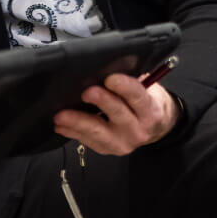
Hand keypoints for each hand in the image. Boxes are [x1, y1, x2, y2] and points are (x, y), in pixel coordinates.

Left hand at [52, 73, 177, 155]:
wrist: (155, 127)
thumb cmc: (146, 103)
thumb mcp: (146, 88)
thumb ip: (130, 80)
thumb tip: (107, 67)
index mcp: (150, 110)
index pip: (137, 96)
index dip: (124, 87)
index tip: (110, 79)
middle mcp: (138, 129)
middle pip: (117, 114)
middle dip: (100, 102)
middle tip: (86, 93)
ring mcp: (123, 142)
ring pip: (98, 132)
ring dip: (78, 122)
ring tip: (61, 115)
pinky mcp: (109, 149)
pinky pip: (89, 142)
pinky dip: (73, 133)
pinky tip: (62, 126)